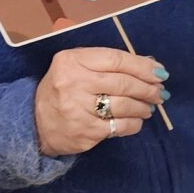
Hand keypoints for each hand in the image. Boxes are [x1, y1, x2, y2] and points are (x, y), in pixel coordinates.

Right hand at [33, 46, 166, 156]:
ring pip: (125, 105)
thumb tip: (149, 66)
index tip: (159, 72)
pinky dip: (134, 123)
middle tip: (159, 92)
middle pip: (124, 83)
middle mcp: (74, 83)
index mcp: (72, 61)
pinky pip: (120, 126)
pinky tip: (137, 121)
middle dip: (148, 88)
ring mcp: (78, 109)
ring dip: (144, 106)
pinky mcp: (85, 132)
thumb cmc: (62, 90)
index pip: (117, 59)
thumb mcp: (75, 67)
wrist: (33, 124)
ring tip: (149, 107)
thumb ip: (106, 64)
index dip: (143, 66)